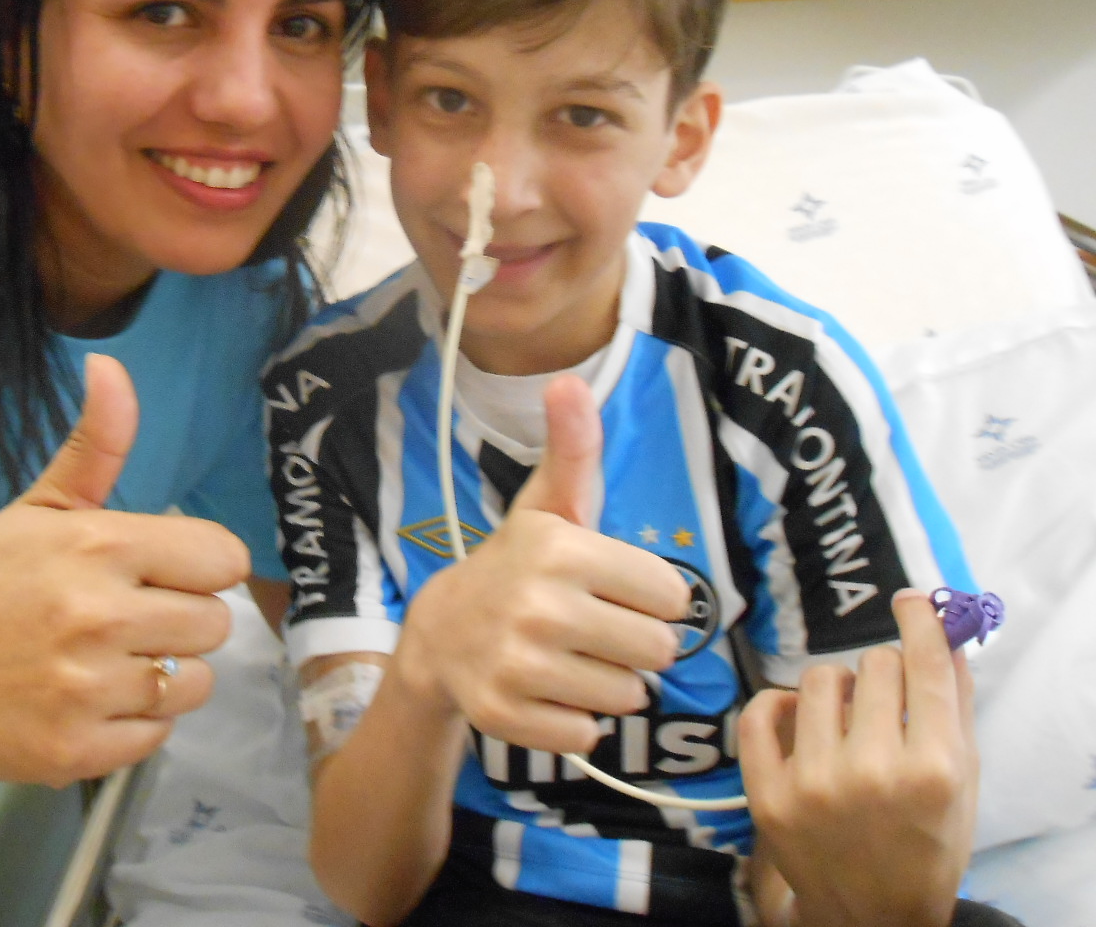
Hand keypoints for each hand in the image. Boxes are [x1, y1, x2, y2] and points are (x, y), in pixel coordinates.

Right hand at [0, 354, 250, 786]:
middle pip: (216, 623)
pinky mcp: (81, 752)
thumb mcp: (37, 511)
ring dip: (164, 676)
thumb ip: (94, 445)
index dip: (198, 567)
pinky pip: (160, 736)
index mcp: (97, 546)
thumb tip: (111, 364)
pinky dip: (134, 724)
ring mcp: (90, 690)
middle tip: (127, 620)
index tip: (160, 573)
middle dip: (180, 620)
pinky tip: (90, 702)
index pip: (221, 558)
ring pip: (196, 683)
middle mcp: (99, 616)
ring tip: (110, 663)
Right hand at [394, 374, 690, 754]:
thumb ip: (573, 450)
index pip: (673, 596)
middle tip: (594, 629)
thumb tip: (568, 380)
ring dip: (609, 683)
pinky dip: (575, 720)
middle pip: (659, 651)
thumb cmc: (517, 565)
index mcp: (561, 550)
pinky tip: (547, 692)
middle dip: (636, 644)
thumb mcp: (547, 506)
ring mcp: (518, 666)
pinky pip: (586, 733)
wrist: (439, 632)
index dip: (650, 597)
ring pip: (628, 696)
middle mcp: (539, 607)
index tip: (613, 590)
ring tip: (570, 659)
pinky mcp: (505, 716)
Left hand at [740, 589, 977, 926]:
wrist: (874, 914)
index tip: (910, 600)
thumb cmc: (926, 843)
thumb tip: (942, 631)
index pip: (924, 667)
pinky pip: (760, 711)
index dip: (919, 622)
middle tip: (885, 701)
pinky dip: (778, 705)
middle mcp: (872, 774)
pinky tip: (799, 718)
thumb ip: (954, 705)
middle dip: (884, 673)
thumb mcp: (962, 781)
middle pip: (873, 665)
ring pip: (817, 679)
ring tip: (846, 718)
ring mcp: (813, 784)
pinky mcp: (766, 795)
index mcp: (933, 771)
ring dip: (835, 688)